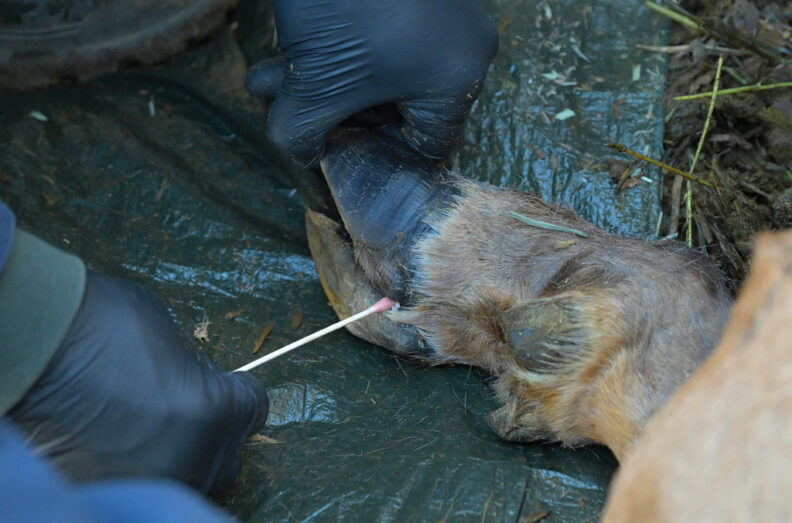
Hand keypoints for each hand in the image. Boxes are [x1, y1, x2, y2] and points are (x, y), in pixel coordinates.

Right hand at [7, 271, 267, 493]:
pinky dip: (144, 466)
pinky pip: (149, 484)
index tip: (224, 388)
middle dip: (215, 431)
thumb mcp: (174, 336)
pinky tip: (123, 441)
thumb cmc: (102, 323)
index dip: (238, 394)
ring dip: (183, 455)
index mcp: (215, 413)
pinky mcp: (111, 490)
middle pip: (228, 456)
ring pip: (192, 478)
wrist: (31, 344)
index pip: (254, 412)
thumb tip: (204, 386)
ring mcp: (149, 481)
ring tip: (153, 427)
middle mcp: (189, 458)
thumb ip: (200, 372)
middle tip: (186, 406)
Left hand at [246, 0, 497, 166]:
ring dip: (322, 80)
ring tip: (268, 84)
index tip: (330, 149)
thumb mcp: (312, 85)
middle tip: (291, 113)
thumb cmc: (340, 8)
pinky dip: (334, 48)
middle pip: (397, 106)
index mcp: (457, 79)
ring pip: (379, 69)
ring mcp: (441, 10)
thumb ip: (303, 134)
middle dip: (334, 111)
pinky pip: (379, 35)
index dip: (373, 154)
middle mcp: (463, 45)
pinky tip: (283, 52)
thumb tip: (302, 154)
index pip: (426, 145)